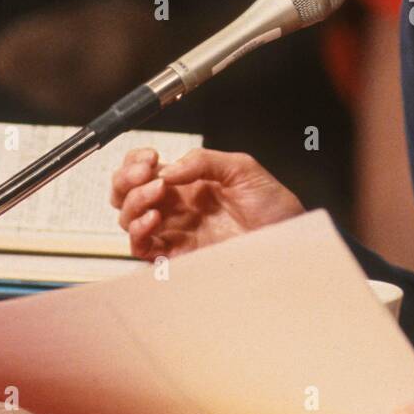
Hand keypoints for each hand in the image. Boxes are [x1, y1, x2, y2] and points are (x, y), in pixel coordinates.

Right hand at [110, 146, 302, 258]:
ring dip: (134, 201)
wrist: (287, 238)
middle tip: (144, 173)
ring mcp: (175, 231)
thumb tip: (169, 169)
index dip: (136, 162)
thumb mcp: (242, 168)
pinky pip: (141, 247)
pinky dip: (138, 230)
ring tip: (157, 193)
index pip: (145, 170)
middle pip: (127, 193)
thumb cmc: (272, 206)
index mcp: (188, 183)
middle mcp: (176, 207)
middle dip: (125, 180)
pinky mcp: (177, 255)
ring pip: (128, 218)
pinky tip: (155, 218)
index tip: (149, 158)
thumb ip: (203, 161)